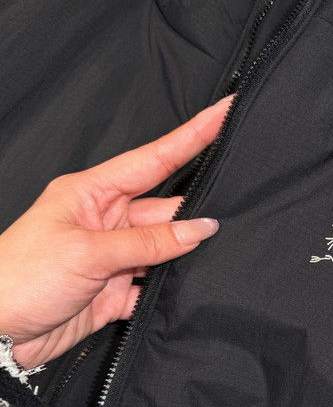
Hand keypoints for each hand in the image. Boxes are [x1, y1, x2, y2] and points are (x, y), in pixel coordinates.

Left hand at [0, 97, 232, 370]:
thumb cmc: (20, 278)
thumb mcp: (88, 252)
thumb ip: (149, 243)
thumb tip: (199, 228)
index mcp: (91, 193)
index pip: (153, 159)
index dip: (191, 136)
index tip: (223, 113)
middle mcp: (104, 221)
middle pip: (164, 209)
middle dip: (196, 209)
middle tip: (237, 202)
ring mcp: (111, 258)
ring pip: (164, 249)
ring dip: (186, 253)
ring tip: (222, 249)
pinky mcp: (114, 293)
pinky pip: (155, 287)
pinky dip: (172, 290)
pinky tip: (192, 288)